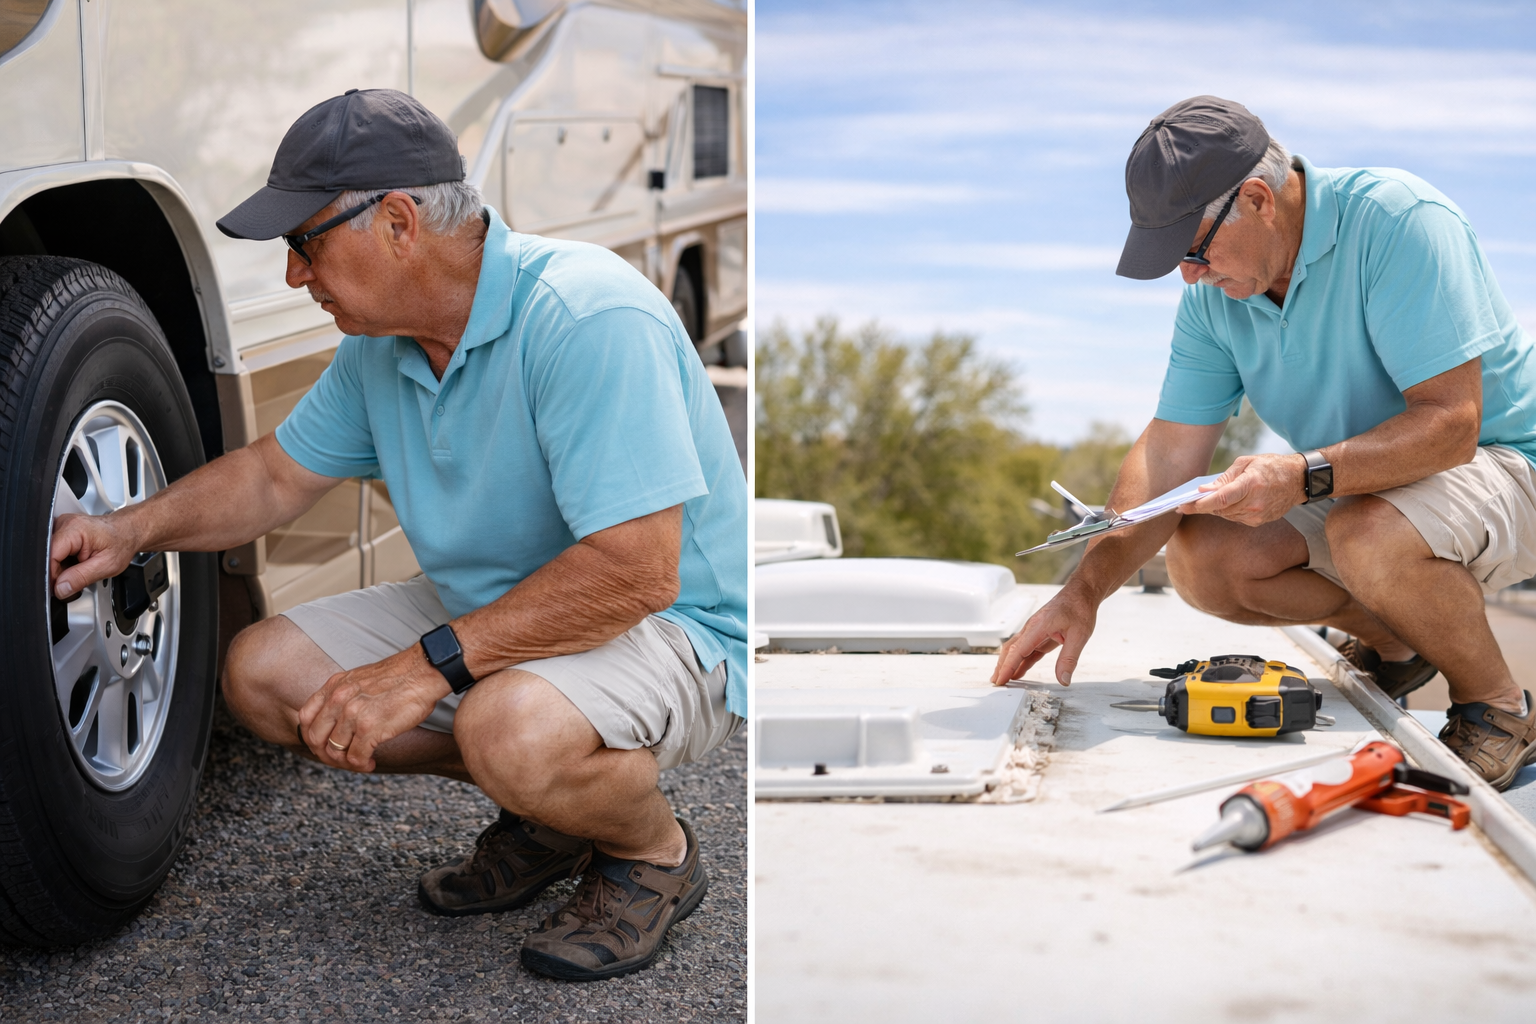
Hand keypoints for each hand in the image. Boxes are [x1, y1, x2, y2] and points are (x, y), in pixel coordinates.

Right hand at [50, 513, 140, 599]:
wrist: (127, 532)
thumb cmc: (121, 543)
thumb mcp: (106, 565)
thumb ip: (80, 578)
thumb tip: (60, 589)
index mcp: (74, 528)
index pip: (49, 556)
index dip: (53, 575)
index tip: (62, 587)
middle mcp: (63, 524)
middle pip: (47, 557)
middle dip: (59, 573)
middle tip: (78, 575)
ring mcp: (60, 527)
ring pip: (49, 558)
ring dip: (62, 568)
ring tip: (81, 565)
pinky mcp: (60, 534)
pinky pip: (53, 554)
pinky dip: (63, 563)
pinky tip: (76, 561)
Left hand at [297, 644, 451, 771]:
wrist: (424, 671)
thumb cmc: (400, 676)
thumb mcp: (360, 679)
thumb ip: (344, 696)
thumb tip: (338, 719)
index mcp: (334, 686)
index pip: (305, 717)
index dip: (312, 737)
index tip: (324, 745)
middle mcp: (338, 699)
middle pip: (315, 738)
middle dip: (326, 754)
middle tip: (341, 759)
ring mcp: (353, 714)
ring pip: (335, 751)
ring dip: (347, 762)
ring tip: (361, 762)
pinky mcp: (370, 729)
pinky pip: (356, 758)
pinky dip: (362, 765)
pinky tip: (370, 763)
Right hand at [991, 582, 1098, 686]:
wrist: (1081, 592)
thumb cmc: (1079, 608)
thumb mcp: (1079, 636)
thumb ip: (1068, 659)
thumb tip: (1063, 679)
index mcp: (1038, 626)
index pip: (1018, 650)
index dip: (1008, 666)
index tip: (1001, 679)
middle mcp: (1032, 628)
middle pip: (1011, 649)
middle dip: (1002, 666)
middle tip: (996, 683)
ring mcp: (1034, 630)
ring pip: (1016, 649)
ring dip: (1008, 664)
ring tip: (1002, 679)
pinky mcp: (1039, 634)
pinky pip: (1027, 650)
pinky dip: (1020, 661)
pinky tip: (1017, 671)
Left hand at [1178, 453, 1306, 525]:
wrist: (1298, 480)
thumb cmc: (1271, 466)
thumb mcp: (1246, 462)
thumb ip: (1224, 477)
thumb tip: (1204, 490)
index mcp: (1251, 484)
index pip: (1221, 499)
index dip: (1200, 504)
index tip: (1183, 506)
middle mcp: (1254, 503)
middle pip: (1220, 509)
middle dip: (1202, 506)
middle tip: (1186, 503)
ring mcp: (1258, 515)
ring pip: (1226, 515)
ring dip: (1215, 508)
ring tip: (1208, 499)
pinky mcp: (1259, 522)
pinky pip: (1235, 518)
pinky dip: (1228, 511)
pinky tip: (1227, 503)